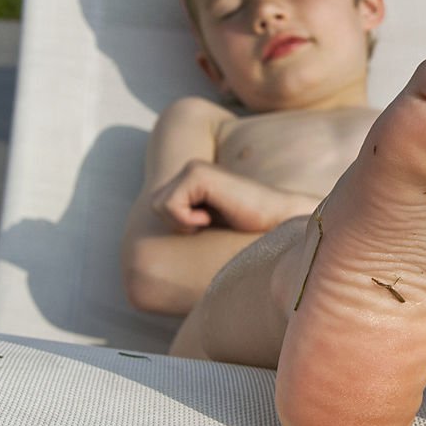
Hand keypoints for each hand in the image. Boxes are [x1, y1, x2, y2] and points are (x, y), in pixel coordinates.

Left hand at [149, 160, 299, 233]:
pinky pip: (170, 205)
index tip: (209, 224)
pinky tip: (212, 216)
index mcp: (192, 178)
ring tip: (212, 218)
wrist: (278, 223)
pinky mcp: (198, 174)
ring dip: (183, 222)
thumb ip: (184, 220)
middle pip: (155, 206)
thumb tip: (147, 256)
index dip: (179, 226)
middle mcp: (191, 169)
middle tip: (210, 221)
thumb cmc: (246, 231)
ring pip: (159, 205)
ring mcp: (193, 168)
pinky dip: (188, 219)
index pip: (159, 208)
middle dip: (179, 223)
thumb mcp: (207, 228)